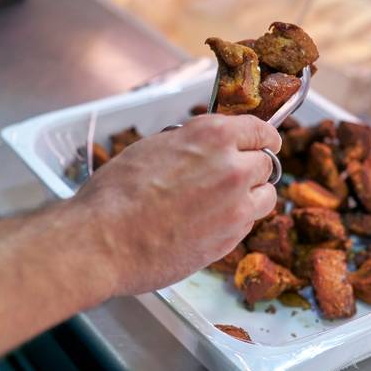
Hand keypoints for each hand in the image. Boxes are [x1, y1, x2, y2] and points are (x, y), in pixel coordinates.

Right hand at [70, 114, 280, 295]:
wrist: (104, 240)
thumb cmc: (115, 194)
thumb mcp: (151, 148)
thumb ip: (188, 145)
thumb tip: (199, 149)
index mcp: (212, 135)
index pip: (260, 129)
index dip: (262, 138)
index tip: (262, 143)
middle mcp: (232, 167)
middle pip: (265, 164)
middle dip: (251, 169)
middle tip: (230, 178)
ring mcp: (236, 206)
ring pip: (266, 197)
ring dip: (251, 197)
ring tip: (223, 204)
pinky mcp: (231, 239)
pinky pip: (248, 224)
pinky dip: (235, 223)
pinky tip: (207, 224)